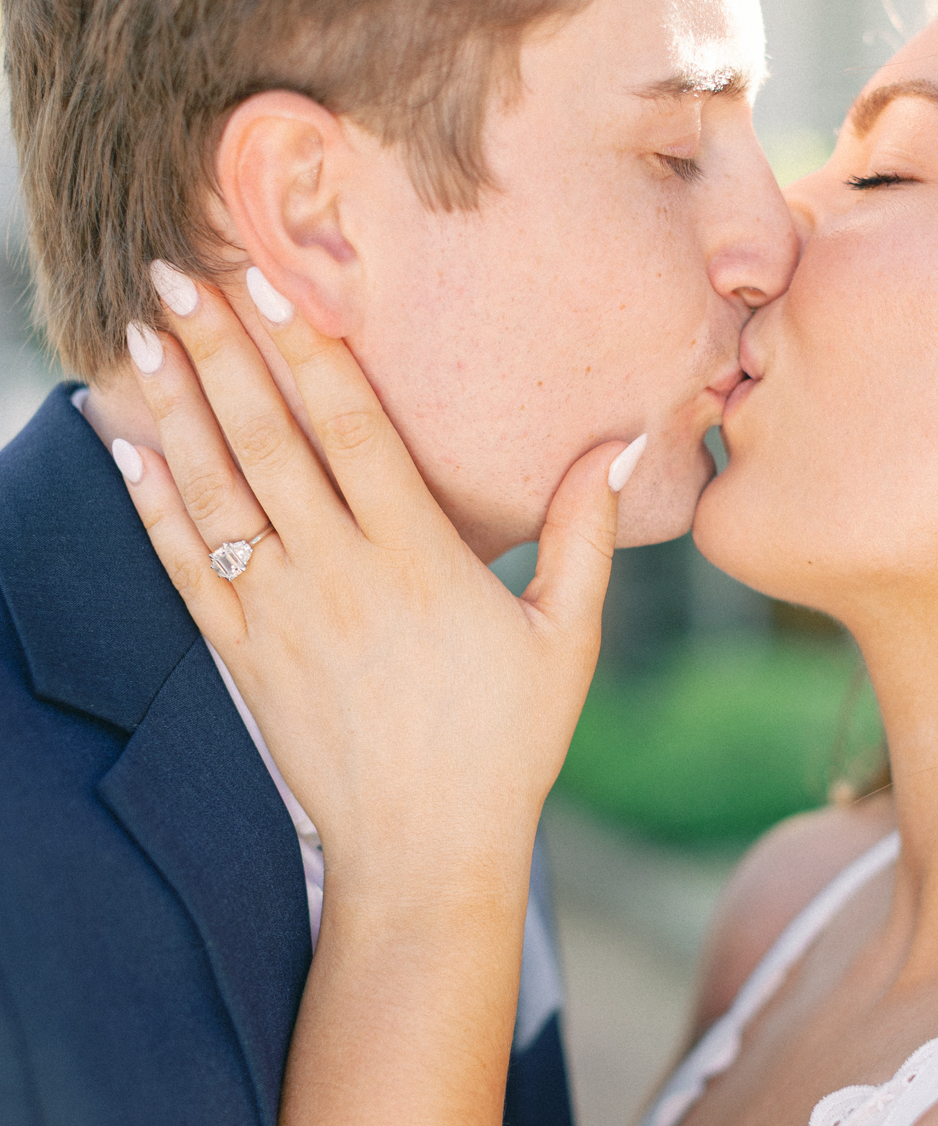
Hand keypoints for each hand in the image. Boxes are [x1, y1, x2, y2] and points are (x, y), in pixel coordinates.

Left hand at [115, 272, 639, 897]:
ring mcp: (280, 616)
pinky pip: (186, 566)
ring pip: (215, 491)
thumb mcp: (568, 638)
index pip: (351, 428)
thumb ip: (584, 534)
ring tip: (140, 333)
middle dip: (220, 349)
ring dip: (173, 407)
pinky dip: (152, 505)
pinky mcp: (243, 658)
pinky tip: (126, 449)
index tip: (274, 278)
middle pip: (266, 440)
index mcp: (417, 559)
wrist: (423, 854)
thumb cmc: (507, 745)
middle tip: (176, 271)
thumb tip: (623, 442)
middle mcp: (337, 576)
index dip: (308, 347)